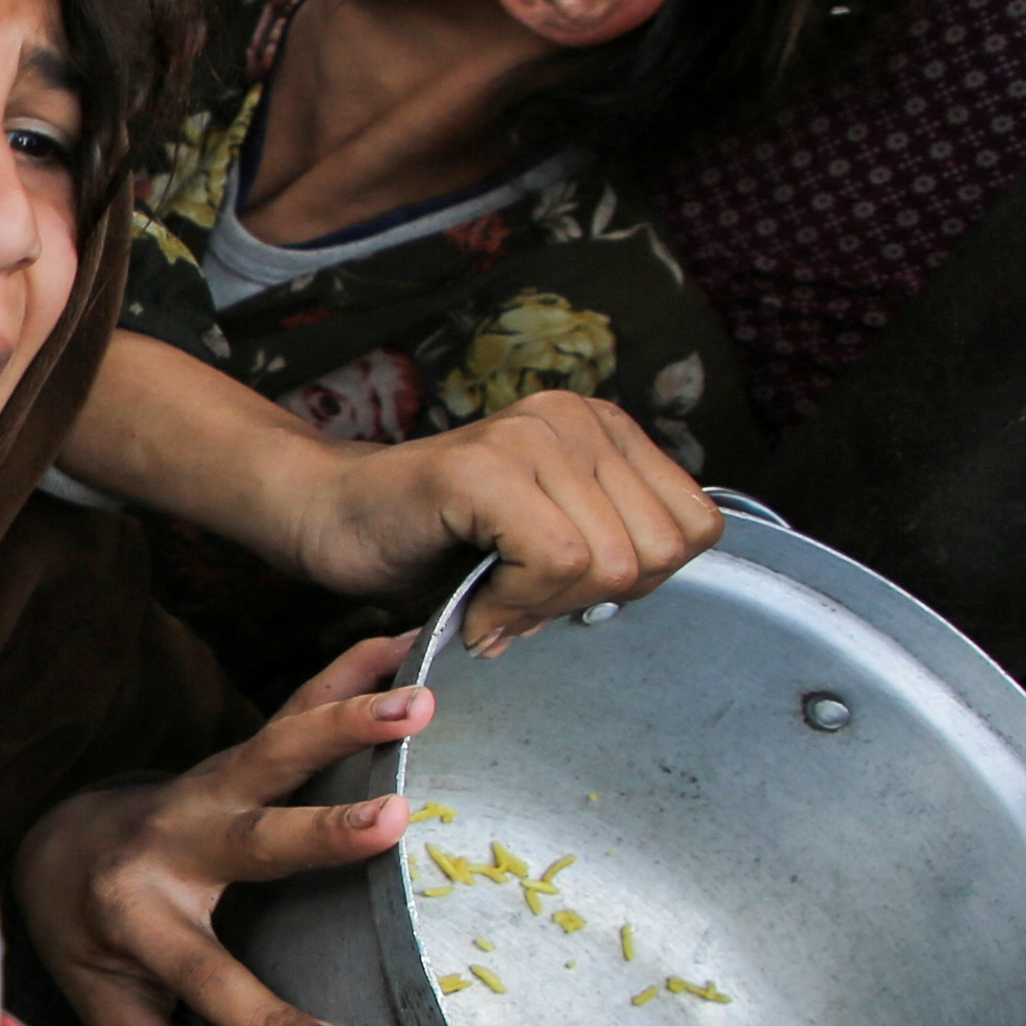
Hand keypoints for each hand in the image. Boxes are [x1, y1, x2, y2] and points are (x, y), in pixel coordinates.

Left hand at [10, 637, 424, 1025]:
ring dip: (348, 722)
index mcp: (136, 917)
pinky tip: (409, 640)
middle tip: (391, 821)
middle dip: (321, 834)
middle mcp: (173, 844)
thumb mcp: (104, 1005)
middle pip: (251, 838)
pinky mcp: (237, 758)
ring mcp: (206, 789)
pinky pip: (297, 704)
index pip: (204, 976)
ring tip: (421, 702)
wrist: (58, 848)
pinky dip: (350, 668)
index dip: (262, 1019)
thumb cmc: (93, 943)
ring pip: (276, 750)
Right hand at [281, 390, 719, 643]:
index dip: (642, 583)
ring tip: (494, 600)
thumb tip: (652, 591)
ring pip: (612, 562)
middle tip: (524, 603)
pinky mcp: (484, 466)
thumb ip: (613, 552)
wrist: (330, 518)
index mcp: (606, 430)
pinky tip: (476, 606)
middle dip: (594, 601)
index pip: (695, 526)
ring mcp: (530, 434)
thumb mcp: (551, 544)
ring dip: (548, 607)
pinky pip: (554, 562)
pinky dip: (515, 606)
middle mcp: (576, 417)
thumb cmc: (436, 541)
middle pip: (660, 550)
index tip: (567, 592)